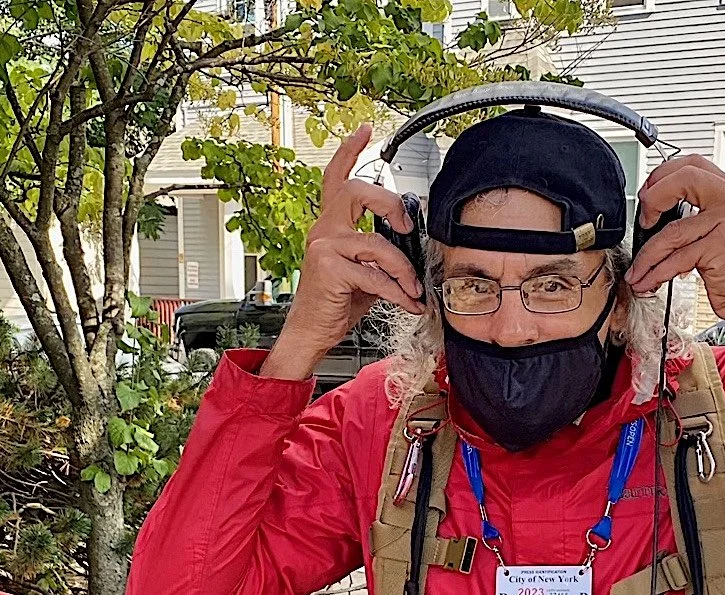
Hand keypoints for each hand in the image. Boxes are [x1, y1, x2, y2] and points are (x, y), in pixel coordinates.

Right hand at [261, 123, 425, 379]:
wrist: (311, 333)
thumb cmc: (336, 303)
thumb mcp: (364, 273)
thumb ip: (381, 255)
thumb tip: (413, 251)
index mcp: (330, 226)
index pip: (336, 178)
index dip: (350, 151)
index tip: (366, 131)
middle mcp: (324, 231)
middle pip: (354, 191)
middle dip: (388, 202)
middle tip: (407, 224)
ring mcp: (324, 248)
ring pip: (376, 242)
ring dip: (403, 268)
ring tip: (414, 288)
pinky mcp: (329, 269)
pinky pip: (375, 276)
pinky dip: (398, 292)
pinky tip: (408, 302)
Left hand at [627, 154, 724, 343]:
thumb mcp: (722, 232)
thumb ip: (699, 215)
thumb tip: (658, 211)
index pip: (694, 165)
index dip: (664, 176)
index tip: (649, 197)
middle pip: (684, 178)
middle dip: (653, 198)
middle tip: (644, 221)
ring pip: (672, 230)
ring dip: (646, 255)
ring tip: (637, 270)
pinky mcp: (721, 247)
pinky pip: (676, 258)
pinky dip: (655, 272)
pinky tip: (647, 281)